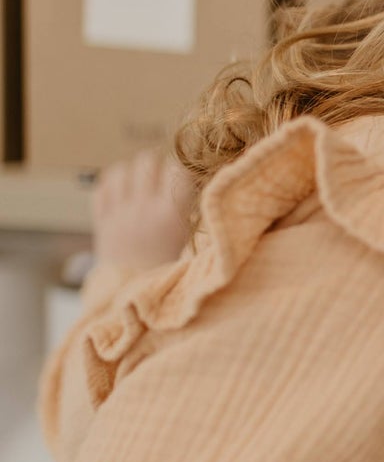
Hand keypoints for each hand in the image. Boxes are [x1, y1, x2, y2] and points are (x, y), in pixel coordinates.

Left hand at [91, 151, 194, 273]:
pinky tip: (123, 195)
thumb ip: (197, 216)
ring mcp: (117, 215)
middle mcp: (141, 209)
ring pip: (119, 171)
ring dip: (132, 172)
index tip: (187, 176)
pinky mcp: (101, 223)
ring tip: (141, 183)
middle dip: (157, 164)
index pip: (177, 168)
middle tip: (163, 177)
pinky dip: (111, 187)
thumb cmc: (170, 273)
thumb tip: (205, 188)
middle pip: (146, 161)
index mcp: (168, 215)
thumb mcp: (191, 245)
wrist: (134, 300)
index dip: (185, 167)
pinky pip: (100, 189)